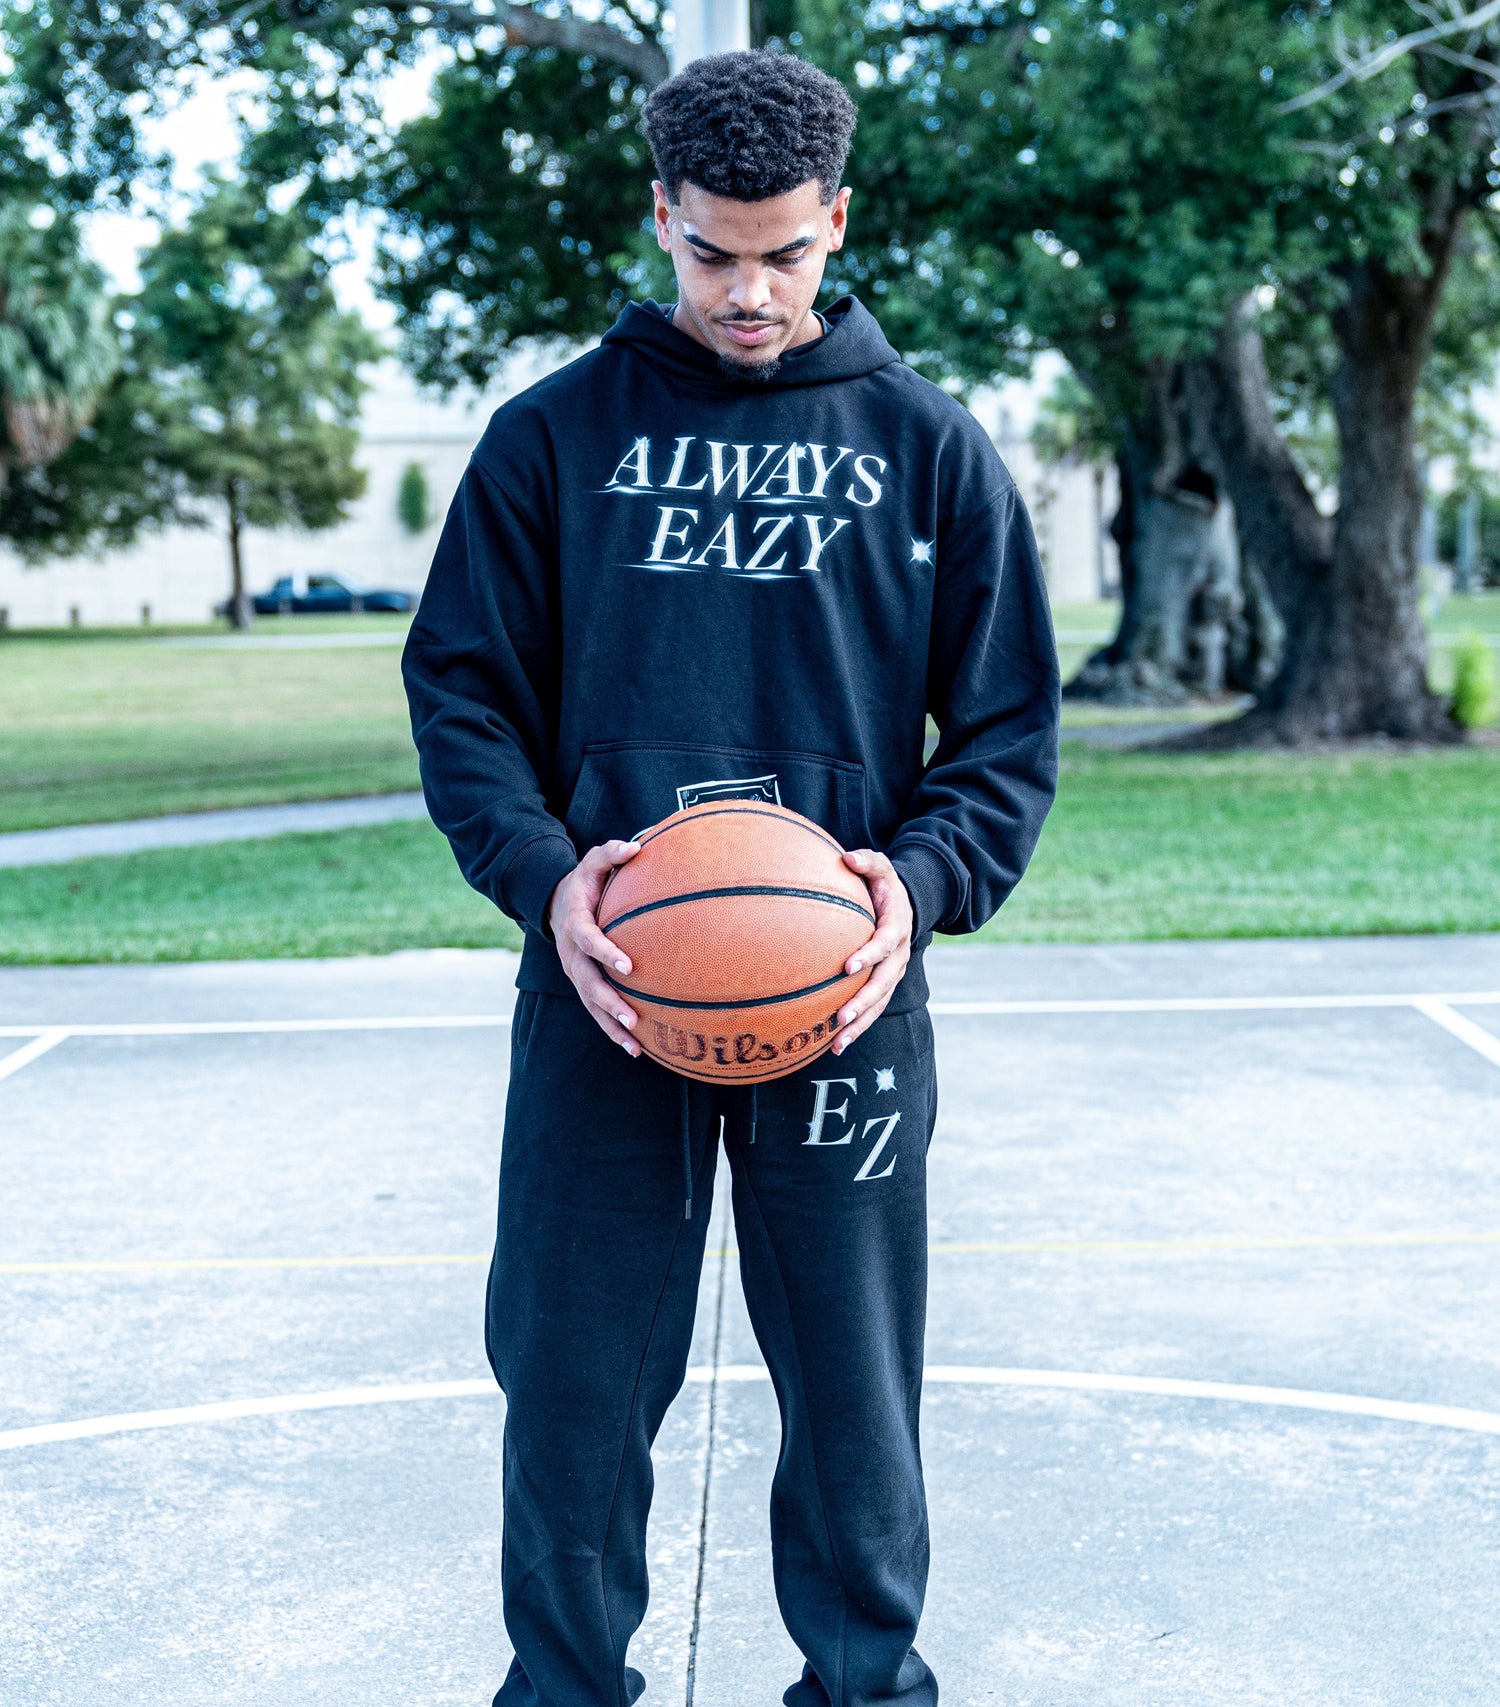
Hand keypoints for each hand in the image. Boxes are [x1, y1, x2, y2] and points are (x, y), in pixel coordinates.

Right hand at [547, 839, 643, 1055]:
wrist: (556, 903)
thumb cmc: (585, 882)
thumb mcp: (592, 861)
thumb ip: (611, 852)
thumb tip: (636, 846)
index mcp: (575, 924)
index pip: (588, 940)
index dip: (605, 952)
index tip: (628, 965)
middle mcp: (571, 954)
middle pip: (588, 983)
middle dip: (608, 1002)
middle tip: (632, 1017)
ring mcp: (575, 973)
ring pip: (591, 1005)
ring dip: (611, 1026)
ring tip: (635, 1045)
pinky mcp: (582, 985)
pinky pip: (596, 1011)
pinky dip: (613, 1030)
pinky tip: (636, 1049)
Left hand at [833, 849, 912, 1054]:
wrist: (908, 904)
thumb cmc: (885, 885)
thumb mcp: (881, 866)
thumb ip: (866, 861)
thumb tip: (847, 857)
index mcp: (895, 927)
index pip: (883, 943)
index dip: (868, 955)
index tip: (848, 967)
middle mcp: (898, 955)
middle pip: (883, 983)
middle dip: (863, 1002)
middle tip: (842, 1017)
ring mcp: (894, 973)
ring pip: (879, 1003)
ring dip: (860, 1024)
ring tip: (838, 1042)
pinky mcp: (886, 985)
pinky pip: (874, 1009)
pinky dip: (858, 1027)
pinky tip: (836, 1044)